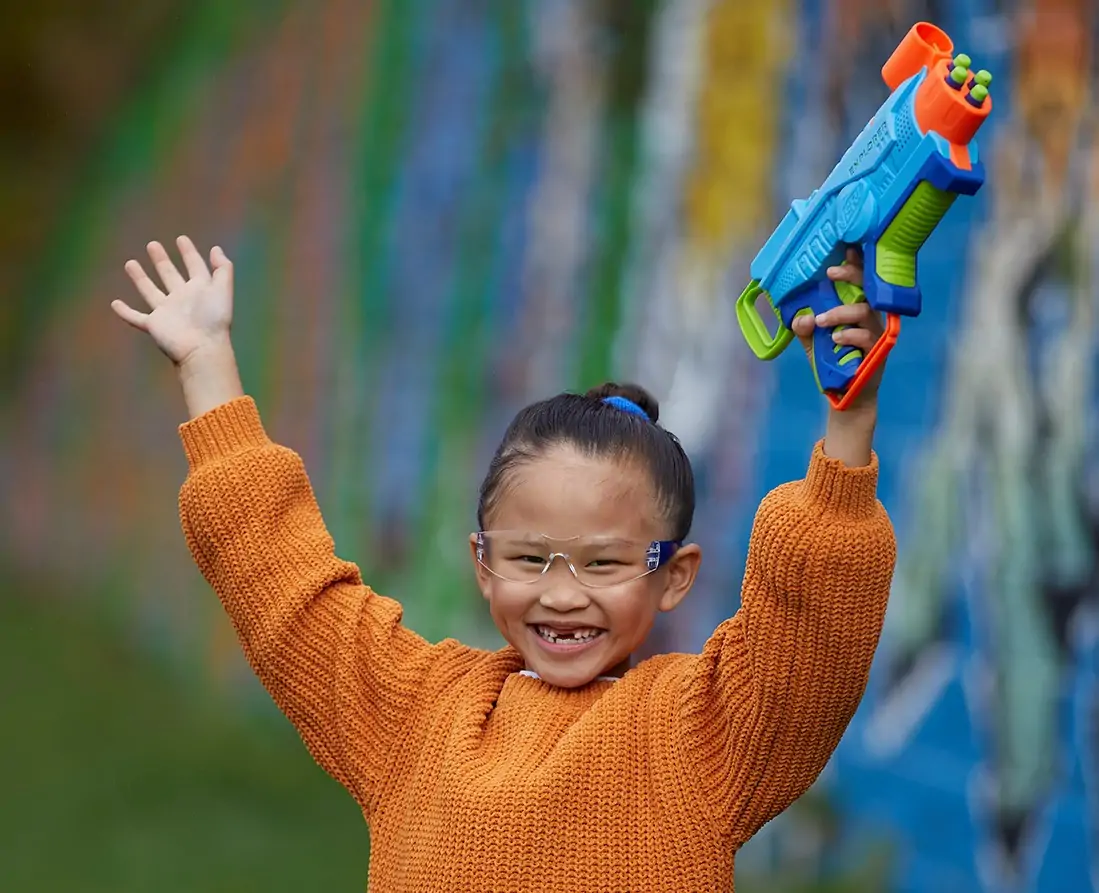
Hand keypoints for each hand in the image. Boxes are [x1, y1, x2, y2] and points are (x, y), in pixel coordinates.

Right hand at [112, 236, 233, 366]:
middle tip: (153, 245)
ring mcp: (166, 312)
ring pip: (150, 291)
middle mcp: (182, 298)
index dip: (189, 253)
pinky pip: (136, 318)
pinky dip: (125, 312)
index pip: (194, 266)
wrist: (202, 348)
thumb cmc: (214, 320)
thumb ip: (223, 269)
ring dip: (140, 278)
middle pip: (169, 275)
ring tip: (130, 263)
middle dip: (161, 260)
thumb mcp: (223, 290)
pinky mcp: (154, 325)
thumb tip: (216, 249)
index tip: (181, 238)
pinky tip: (114, 304)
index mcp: (199, 289)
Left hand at [790, 247, 886, 409]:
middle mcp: (870, 316)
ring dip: (839, 313)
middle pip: (867, 287)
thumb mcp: (812, 344)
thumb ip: (804, 329)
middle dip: (850, 275)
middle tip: (830, 274)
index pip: (859, 282)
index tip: (846, 250)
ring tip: (820, 321)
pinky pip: (866, 336)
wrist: (847, 394)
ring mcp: (876, 332)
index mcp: (857, 309)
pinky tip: (835, 339)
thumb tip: (801, 317)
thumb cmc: (833, 363)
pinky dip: (848, 335)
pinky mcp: (878, 350)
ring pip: (863, 311)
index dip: (856, 264)